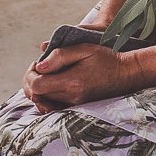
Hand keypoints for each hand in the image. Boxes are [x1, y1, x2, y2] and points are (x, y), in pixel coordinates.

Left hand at [22, 43, 139, 112]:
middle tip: (39, 67)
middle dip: (31, 80)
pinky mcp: (76, 107)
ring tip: (45, 74)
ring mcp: (74, 105)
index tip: (36, 63)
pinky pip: (52, 107)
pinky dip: (45, 97)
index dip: (30, 74)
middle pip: (36, 95)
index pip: (36, 86)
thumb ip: (59, 56)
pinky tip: (50, 85)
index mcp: (72, 82)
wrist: (126, 73)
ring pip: (42, 102)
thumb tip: (39, 66)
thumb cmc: (106, 58)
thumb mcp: (84, 48)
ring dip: (37, 88)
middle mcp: (71, 97)